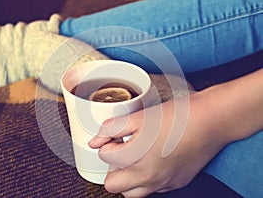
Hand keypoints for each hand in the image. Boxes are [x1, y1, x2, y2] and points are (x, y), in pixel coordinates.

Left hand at [89, 93, 232, 197]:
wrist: (211, 120)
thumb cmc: (179, 116)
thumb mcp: (140, 117)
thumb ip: (112, 129)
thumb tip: (95, 141)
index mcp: (136, 159)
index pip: (105, 157)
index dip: (107, 144)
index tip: (115, 137)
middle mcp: (148, 177)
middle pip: (113, 185)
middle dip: (112, 168)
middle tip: (120, 152)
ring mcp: (163, 183)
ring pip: (133, 193)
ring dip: (127, 178)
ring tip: (134, 159)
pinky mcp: (176, 182)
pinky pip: (153, 189)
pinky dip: (147, 179)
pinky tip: (153, 161)